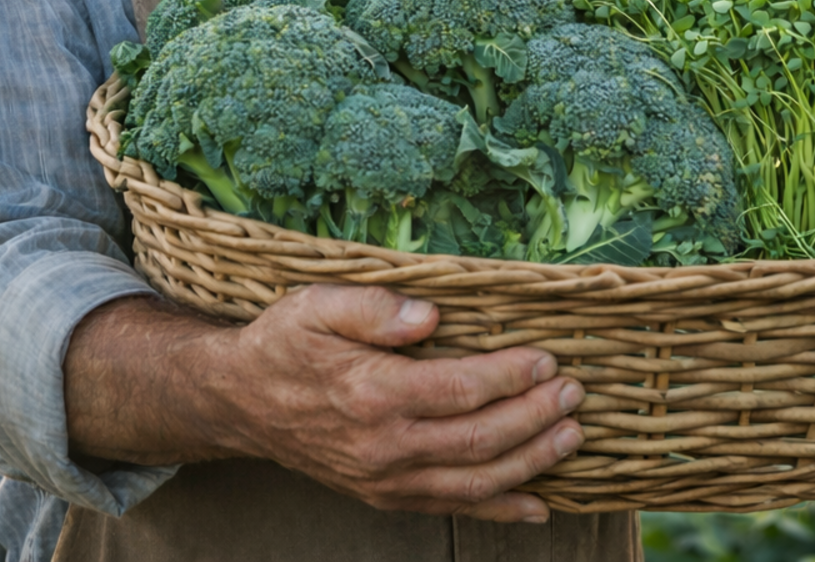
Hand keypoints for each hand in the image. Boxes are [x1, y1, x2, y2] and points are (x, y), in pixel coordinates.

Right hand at [215, 284, 583, 521]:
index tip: (547, 359)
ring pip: (473, 483)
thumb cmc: (285, 343)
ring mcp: (385, 479)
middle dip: (535, 418)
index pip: (462, 389)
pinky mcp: (385, 496)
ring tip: (571, 437)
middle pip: (479, 440)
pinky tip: (538, 504)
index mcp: (372, 392)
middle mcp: (382, 445)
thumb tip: (429, 314)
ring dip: (530, 463)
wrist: (240, 401)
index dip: (512, 377)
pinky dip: (499, 509)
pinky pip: (451, 508)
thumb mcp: (318, 305)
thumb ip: (375, 307)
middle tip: (573, 393)